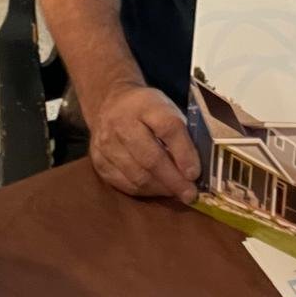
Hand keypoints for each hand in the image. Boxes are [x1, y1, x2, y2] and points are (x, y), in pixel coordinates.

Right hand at [89, 82, 200, 202]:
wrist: (110, 103)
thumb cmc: (147, 109)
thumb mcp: (167, 109)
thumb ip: (182, 133)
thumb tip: (197, 169)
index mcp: (146, 104)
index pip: (168, 127)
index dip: (184, 152)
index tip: (195, 173)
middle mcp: (122, 122)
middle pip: (150, 157)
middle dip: (174, 180)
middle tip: (190, 194)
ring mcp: (106, 143)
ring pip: (137, 175)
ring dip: (161, 188)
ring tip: (177, 193)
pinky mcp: (98, 160)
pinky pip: (125, 183)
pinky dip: (145, 191)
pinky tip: (158, 190)